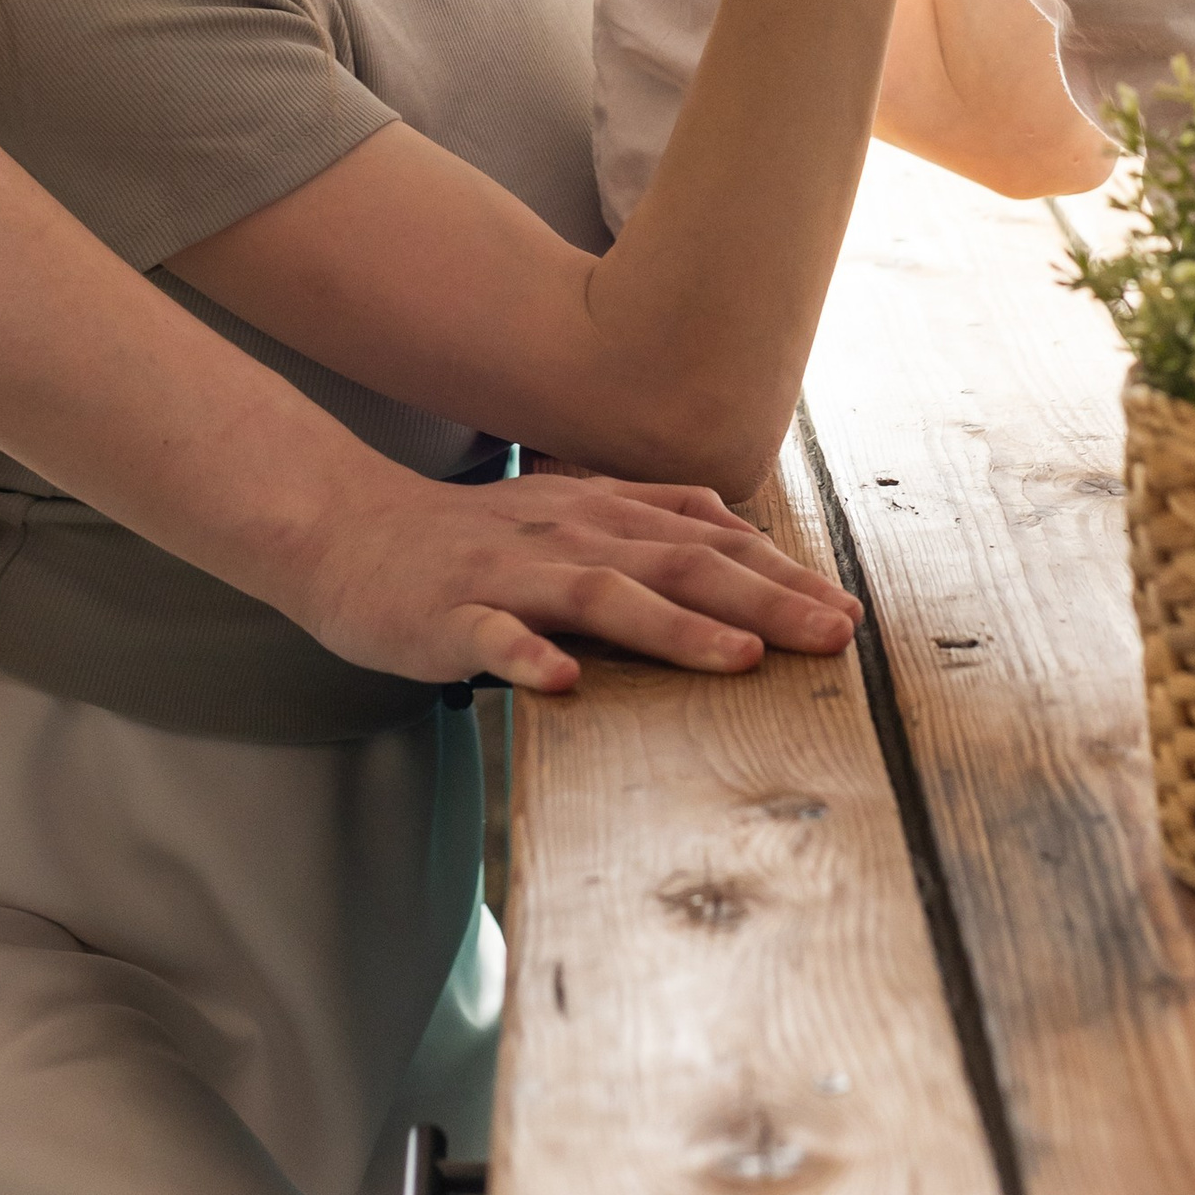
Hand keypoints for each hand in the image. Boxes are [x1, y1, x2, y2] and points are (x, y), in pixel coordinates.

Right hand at [297, 466, 859, 693]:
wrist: (347, 529)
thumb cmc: (470, 538)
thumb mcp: (568, 512)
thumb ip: (649, 519)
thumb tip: (743, 538)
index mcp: (600, 515)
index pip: (706, 540)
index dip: (781, 575)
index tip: (848, 611)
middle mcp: (566, 535)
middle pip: (677, 563)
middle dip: (764, 599)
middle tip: (835, 635)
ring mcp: (508, 575)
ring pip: (601, 595)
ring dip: (674, 627)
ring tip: (739, 657)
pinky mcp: (450, 616)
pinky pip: (494, 638)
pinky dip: (531, 658)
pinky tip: (566, 682)